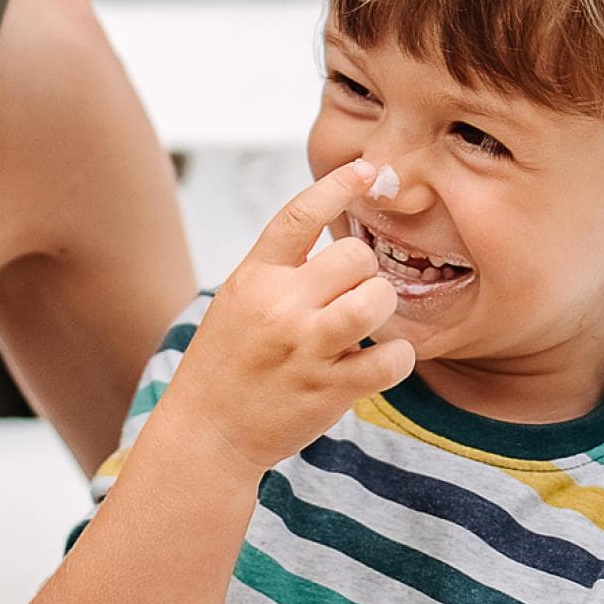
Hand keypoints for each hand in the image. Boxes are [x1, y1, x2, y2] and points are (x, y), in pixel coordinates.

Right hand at [156, 159, 415, 478]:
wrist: (206, 433)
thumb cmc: (226, 363)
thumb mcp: (237, 301)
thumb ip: (278, 270)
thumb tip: (329, 237)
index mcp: (255, 278)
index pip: (300, 214)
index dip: (340, 185)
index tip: (369, 169)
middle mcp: (279, 307)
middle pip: (355, 257)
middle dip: (365, 272)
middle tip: (353, 293)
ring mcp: (306, 349)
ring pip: (376, 300)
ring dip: (382, 308)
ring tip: (369, 323)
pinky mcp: (330, 390)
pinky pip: (392, 359)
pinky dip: (398, 357)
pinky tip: (382, 360)